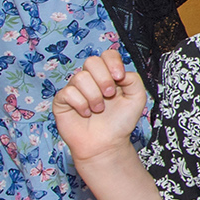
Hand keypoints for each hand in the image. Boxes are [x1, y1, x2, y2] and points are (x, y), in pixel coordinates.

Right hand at [50, 51, 146, 165]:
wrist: (107, 144)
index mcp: (108, 75)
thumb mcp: (137, 98)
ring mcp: (75, 88)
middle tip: (110, 95)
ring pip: (80, 77)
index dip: (112, 62)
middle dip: (103, 79)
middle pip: (91, 61)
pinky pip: (68, 93)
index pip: (107, 55)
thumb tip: (119, 72)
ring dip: (94, 96)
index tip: (119, 77)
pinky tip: (86, 114)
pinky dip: (80, 104)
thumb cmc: (121, 122)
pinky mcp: (62, 100)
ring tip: (99, 109)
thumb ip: (134, 80)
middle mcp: (91, 79)